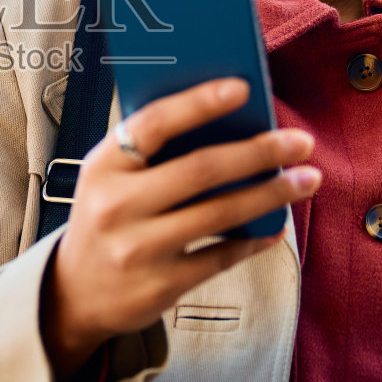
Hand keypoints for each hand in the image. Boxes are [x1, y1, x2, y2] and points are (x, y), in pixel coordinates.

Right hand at [40, 76, 319, 379]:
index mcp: (104, 166)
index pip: (154, 124)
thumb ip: (153, 152)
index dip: (199, 103)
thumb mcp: (111, 178)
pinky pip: (221, 257)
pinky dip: (254, 239)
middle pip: (200, 170)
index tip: (243, 87)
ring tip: (306, 180)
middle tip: (300, 141)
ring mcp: (139, 249)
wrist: (75, 294)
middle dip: (260, 152)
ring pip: (220, 214)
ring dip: (271, 194)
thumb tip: (229, 120)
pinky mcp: (162, 286)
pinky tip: (275, 225)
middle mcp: (117, 206)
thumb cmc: (106, 218)